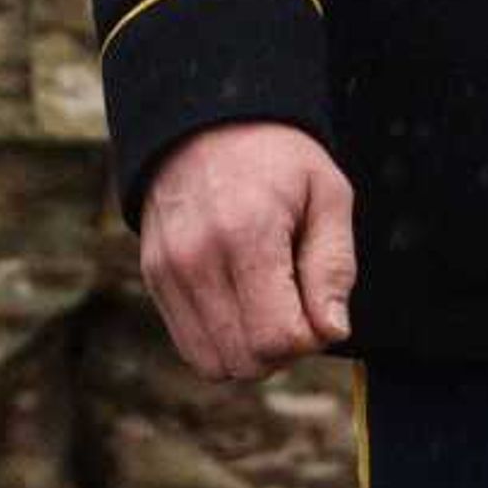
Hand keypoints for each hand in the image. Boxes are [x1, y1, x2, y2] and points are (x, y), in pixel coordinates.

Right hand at [140, 122, 356, 380]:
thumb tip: (332, 332)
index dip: (310, 339)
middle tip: (299, 305)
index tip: (319, 308)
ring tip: (271, 304)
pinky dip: (224, 342)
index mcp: (247, 235)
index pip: (276, 338)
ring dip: (252, 352)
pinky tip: (244, 304)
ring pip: (215, 364)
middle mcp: (197, 260)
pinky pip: (191, 347)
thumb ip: (333, 266)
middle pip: (246, 360)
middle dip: (283, 349)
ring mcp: (168, 274)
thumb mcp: (328, 194)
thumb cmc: (280, 159)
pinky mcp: (154, 280)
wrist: (206, 123)